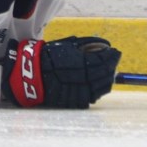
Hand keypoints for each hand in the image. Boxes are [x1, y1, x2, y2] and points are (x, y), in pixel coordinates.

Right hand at [2, 37, 121, 108]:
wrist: (31, 75)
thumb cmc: (48, 57)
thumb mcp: (67, 45)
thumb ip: (87, 44)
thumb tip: (104, 45)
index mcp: (82, 63)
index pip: (105, 60)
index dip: (112, 56)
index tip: (115, 52)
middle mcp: (85, 79)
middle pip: (106, 74)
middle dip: (112, 67)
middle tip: (113, 61)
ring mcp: (82, 92)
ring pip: (103, 87)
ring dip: (107, 79)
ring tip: (107, 72)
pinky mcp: (78, 101)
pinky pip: (94, 96)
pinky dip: (98, 89)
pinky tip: (96, 83)